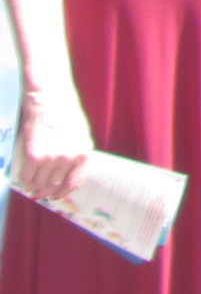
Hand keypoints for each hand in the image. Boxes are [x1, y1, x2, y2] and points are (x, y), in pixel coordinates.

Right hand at [12, 85, 93, 200]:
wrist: (50, 98)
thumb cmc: (66, 113)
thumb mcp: (80, 134)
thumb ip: (76, 154)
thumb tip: (66, 174)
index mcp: (84, 153)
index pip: (74, 183)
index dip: (63, 192)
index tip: (56, 195)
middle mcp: (68, 159)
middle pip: (54, 186)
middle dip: (46, 191)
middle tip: (40, 192)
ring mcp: (50, 158)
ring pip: (39, 184)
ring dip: (34, 188)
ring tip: (31, 186)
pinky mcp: (33, 156)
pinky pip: (26, 177)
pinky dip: (24, 181)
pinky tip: (24, 179)